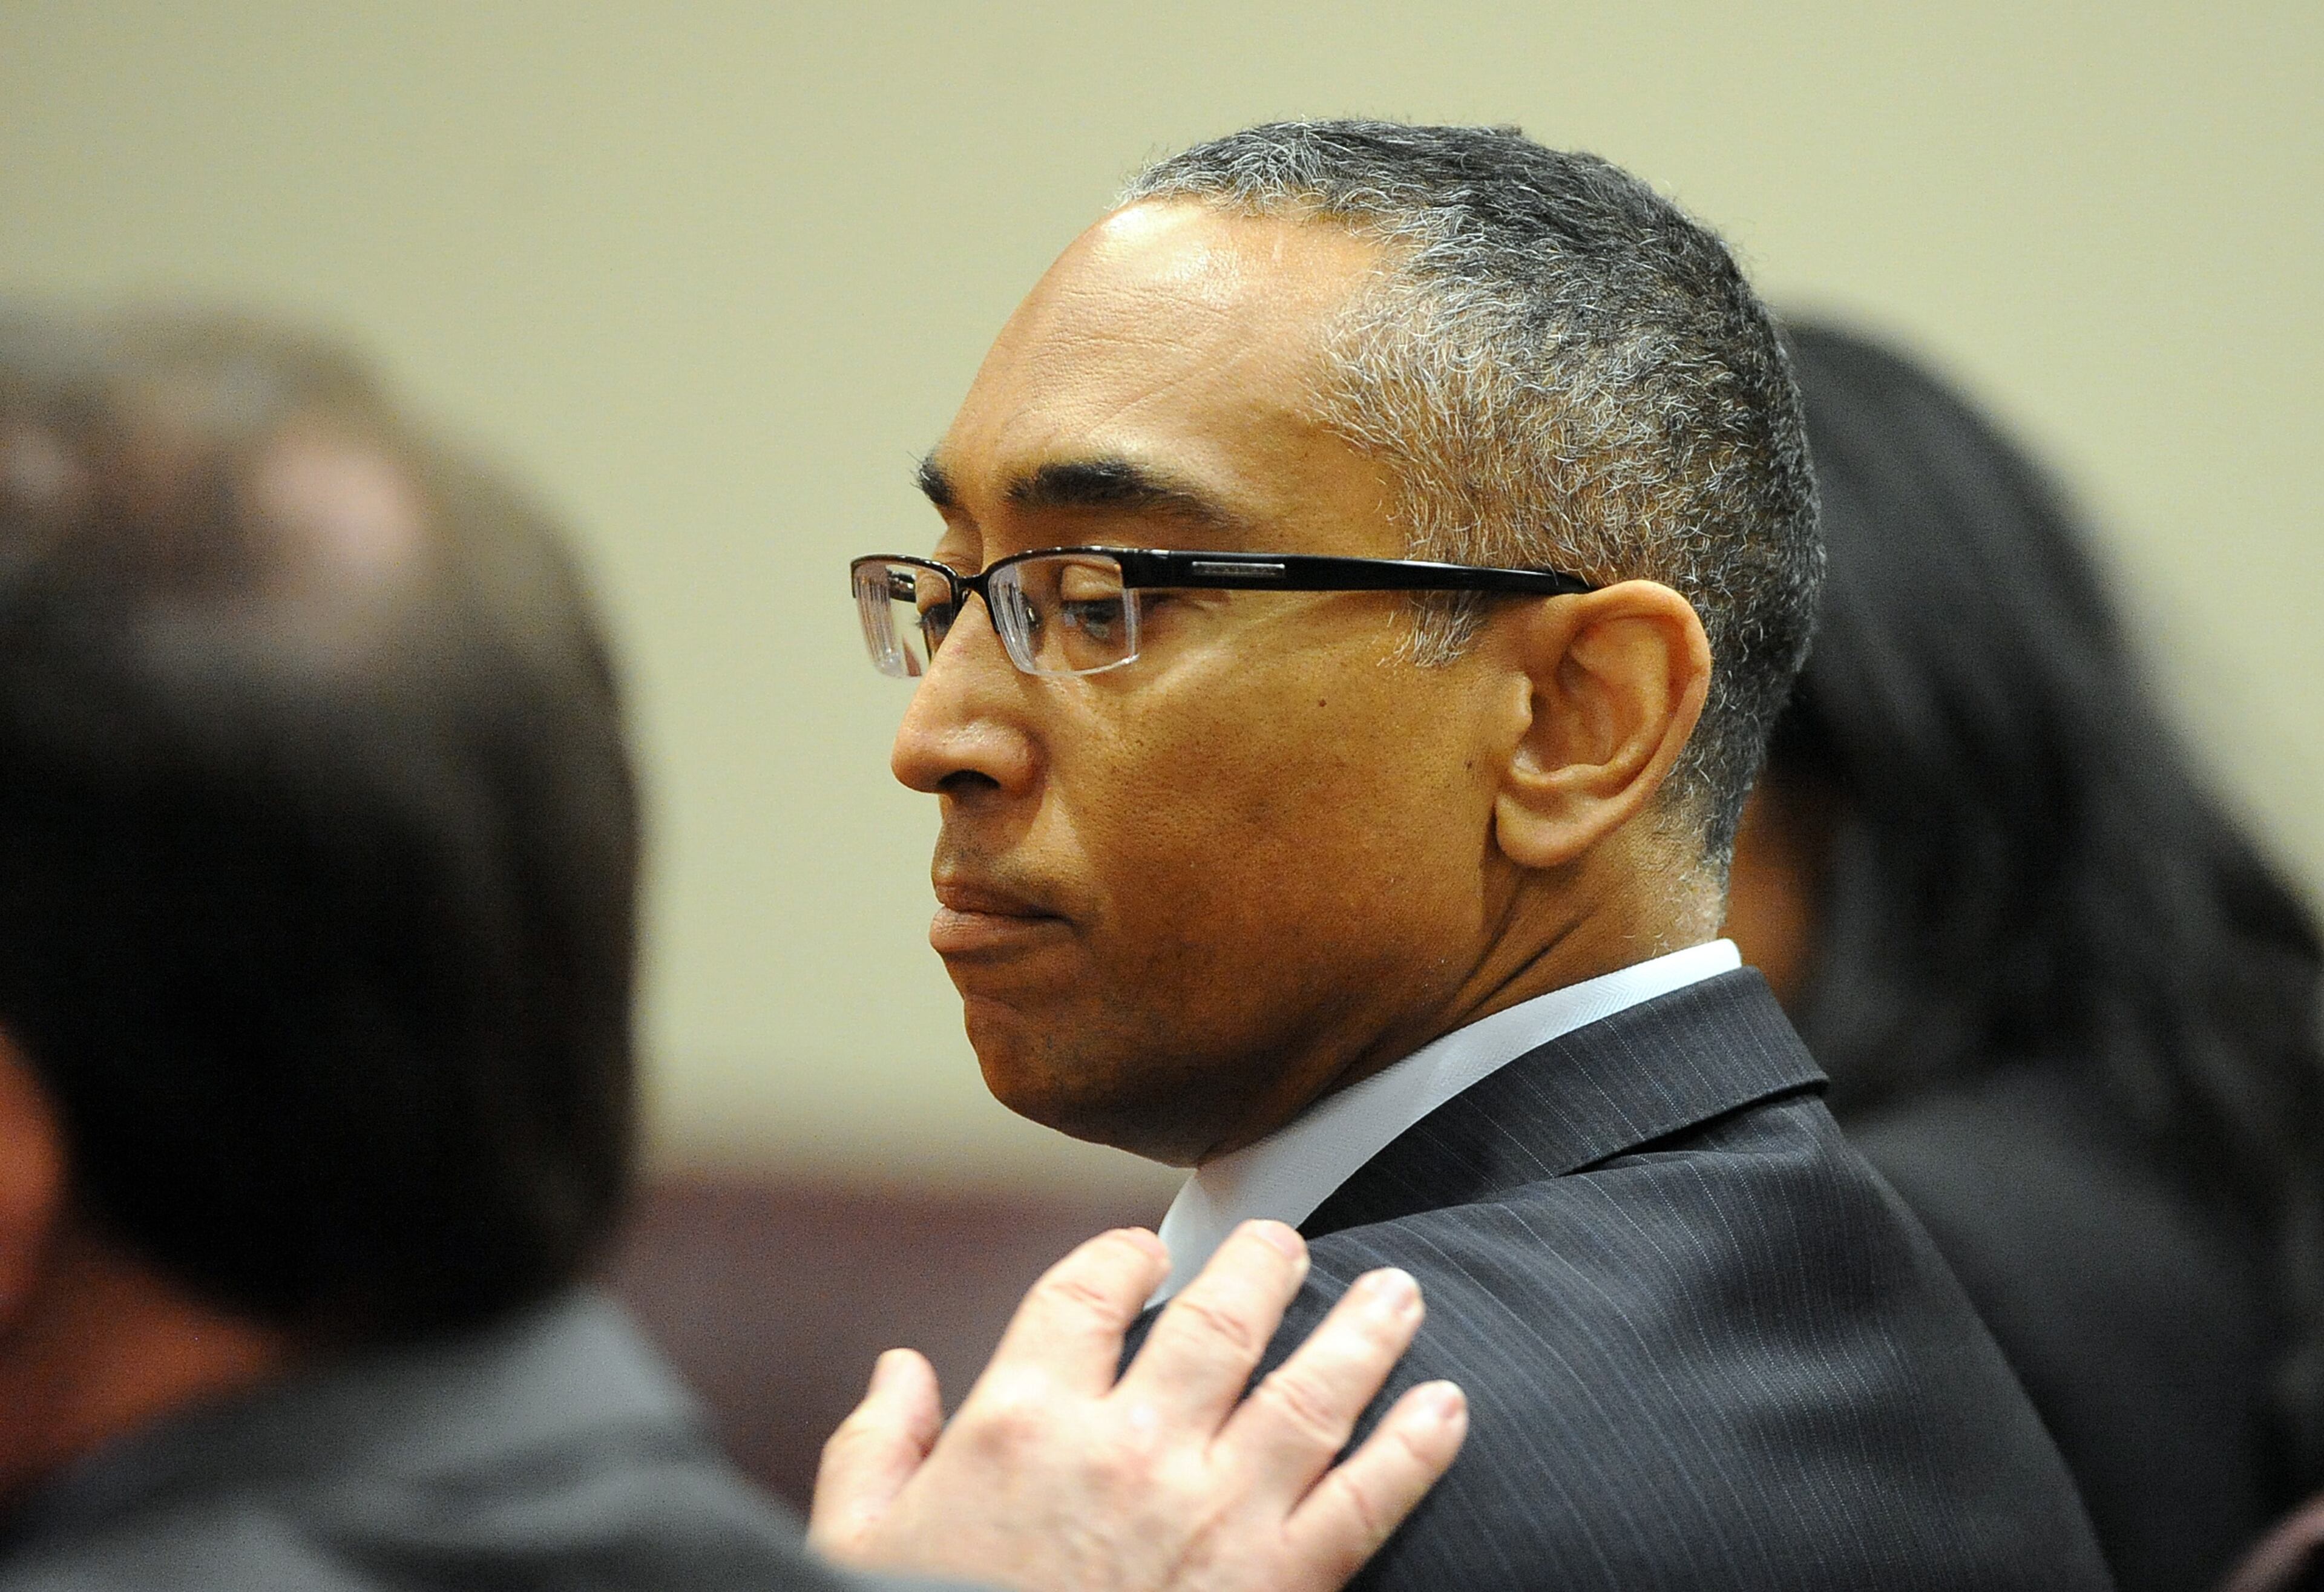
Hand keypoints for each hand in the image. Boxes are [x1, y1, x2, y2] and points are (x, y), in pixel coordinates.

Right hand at [808, 1220, 1465, 1591]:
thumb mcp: (859, 1540)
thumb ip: (879, 1445)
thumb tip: (902, 1370)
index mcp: (1023, 1421)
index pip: (1087, 1292)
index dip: (1122, 1257)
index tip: (1146, 1253)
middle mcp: (1128, 1448)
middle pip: (1219, 1319)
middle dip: (1266, 1266)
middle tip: (1291, 1244)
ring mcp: (1212, 1516)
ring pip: (1311, 1393)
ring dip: (1364, 1332)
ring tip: (1398, 1291)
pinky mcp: (1276, 1587)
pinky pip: (1365, 1503)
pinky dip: (1415, 1450)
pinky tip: (1447, 1407)